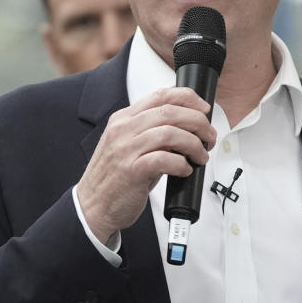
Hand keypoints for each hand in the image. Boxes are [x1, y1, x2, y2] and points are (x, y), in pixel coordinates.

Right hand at [76, 87, 216, 243]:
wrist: (93, 206)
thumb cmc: (114, 178)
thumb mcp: (129, 146)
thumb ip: (152, 133)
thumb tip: (188, 129)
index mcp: (124, 119)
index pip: (161, 95)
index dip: (188, 98)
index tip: (204, 109)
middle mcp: (123, 130)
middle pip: (170, 112)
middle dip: (198, 122)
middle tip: (209, 137)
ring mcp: (125, 149)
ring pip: (170, 133)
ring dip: (193, 144)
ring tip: (201, 156)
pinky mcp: (131, 171)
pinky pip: (165, 159)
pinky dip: (181, 164)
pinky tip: (185, 170)